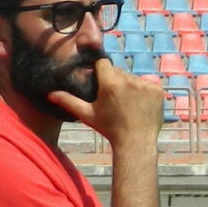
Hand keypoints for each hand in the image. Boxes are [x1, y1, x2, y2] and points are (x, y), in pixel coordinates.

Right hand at [46, 57, 162, 151]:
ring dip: (129, 86)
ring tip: (127, 104)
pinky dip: (144, 92)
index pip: (102, 63)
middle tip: (114, 99)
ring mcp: (145, 85)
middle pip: (118, 72)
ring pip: (132, 78)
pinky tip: (140, 105)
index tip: (101, 82)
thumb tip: (50, 94)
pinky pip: (147, 84)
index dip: (100, 71)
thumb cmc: (109, 129)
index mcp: (110, 84)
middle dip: (115, 81)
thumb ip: (69, 102)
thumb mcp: (88, 115)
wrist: (135, 143)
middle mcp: (128, 80)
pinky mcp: (157, 90)